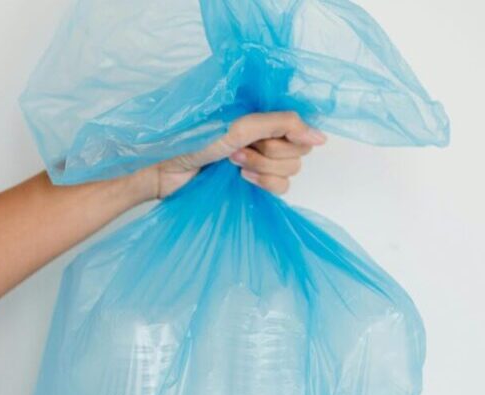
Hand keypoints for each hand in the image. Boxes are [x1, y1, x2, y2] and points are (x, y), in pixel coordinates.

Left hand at [143, 112, 326, 197]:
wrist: (165, 169)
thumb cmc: (193, 140)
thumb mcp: (239, 126)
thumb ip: (282, 125)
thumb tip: (321, 138)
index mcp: (264, 114)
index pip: (301, 126)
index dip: (289, 135)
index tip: (263, 137)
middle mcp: (266, 135)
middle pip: (298, 150)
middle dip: (268, 153)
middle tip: (236, 149)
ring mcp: (260, 159)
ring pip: (290, 170)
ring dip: (261, 168)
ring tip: (231, 162)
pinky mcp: (254, 181)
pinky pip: (281, 188)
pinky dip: (263, 184)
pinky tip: (240, 177)